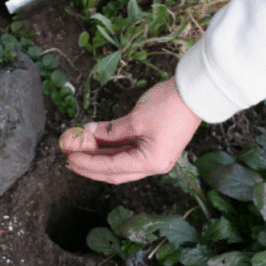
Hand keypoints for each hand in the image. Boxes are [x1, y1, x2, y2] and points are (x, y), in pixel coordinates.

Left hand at [58, 78, 202, 183]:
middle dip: (91, 165)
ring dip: (99, 155)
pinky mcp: (153, 146)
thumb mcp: (135, 118)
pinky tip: (95, 141)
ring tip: (79, 148)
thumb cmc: (170, 106)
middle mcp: (153, 164)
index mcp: (150, 162)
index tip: (70, 157)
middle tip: (70, 157)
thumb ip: (111, 130)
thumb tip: (90, 133)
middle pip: (115, 171)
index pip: (111, 168)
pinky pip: (127, 150)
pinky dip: (111, 147)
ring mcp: (154, 156)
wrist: (195, 93)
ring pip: (120, 161)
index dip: (88, 164)